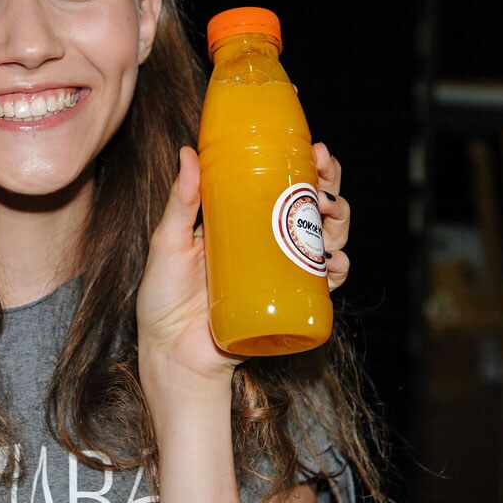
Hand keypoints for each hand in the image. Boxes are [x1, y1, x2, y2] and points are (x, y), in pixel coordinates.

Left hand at [136, 144, 353, 392]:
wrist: (171, 352)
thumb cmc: (162, 297)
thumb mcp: (168, 242)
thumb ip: (180, 200)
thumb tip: (188, 151)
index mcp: (239, 221)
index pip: (281, 184)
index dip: (306, 165)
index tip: (316, 150)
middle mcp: (265, 243)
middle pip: (311, 207)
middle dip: (330, 188)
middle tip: (324, 178)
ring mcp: (279, 272)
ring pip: (325, 239)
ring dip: (339, 222)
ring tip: (328, 213)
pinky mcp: (287, 302)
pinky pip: (324, 284)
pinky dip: (337, 270)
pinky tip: (333, 262)